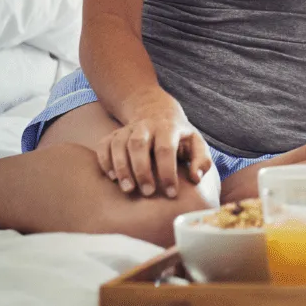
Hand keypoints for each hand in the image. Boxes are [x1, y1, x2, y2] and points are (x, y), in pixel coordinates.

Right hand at [95, 92, 212, 197]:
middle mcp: (146, 126)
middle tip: (147, 192)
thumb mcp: (196, 144)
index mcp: (168, 128)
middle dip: (142, 170)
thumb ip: (201, 160)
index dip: (167, 172)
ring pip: (119, 144)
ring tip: (128, 189)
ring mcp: (127, 129)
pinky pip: (104, 145)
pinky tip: (112, 177)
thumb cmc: (179, 137)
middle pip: (139, 144)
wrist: (157, 113)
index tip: (171, 193)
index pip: (166, 149)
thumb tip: (196, 178)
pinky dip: (105, 161)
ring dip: (122, 167)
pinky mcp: (113, 134)